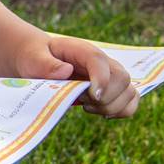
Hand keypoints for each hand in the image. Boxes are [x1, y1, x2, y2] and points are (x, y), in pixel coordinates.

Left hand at [14, 33, 138, 118]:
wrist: (40, 60)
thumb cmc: (36, 58)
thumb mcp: (33, 58)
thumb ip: (45, 64)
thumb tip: (65, 71)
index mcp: (83, 51)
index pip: (100, 61)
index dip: (101, 79)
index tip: (92, 96)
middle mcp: (103, 62)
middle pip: (122, 79)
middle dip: (104, 98)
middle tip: (82, 101)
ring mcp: (110, 76)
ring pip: (130, 92)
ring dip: (111, 107)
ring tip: (87, 106)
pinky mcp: (113, 89)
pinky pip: (131, 101)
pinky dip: (121, 111)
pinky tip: (100, 112)